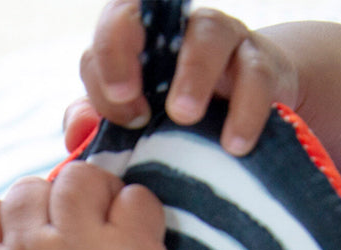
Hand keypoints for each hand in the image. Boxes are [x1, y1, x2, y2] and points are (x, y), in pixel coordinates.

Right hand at [0, 161, 177, 249]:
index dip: (11, 212)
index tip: (35, 234)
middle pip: (30, 188)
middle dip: (52, 202)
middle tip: (76, 230)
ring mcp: (80, 246)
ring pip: (78, 177)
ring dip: (94, 191)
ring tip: (106, 221)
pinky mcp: (130, 246)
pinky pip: (131, 195)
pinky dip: (137, 207)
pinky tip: (135, 234)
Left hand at [64, 1, 298, 155]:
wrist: (249, 119)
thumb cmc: (180, 122)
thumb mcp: (139, 123)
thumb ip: (101, 123)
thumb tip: (77, 129)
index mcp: (143, 38)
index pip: (112, 29)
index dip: (107, 66)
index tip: (123, 117)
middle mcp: (179, 29)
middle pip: (148, 12)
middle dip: (129, 54)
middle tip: (137, 113)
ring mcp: (224, 41)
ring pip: (207, 35)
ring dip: (192, 75)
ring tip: (184, 118)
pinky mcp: (264, 66)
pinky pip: (257, 77)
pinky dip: (245, 111)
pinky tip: (234, 145)